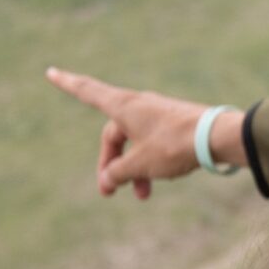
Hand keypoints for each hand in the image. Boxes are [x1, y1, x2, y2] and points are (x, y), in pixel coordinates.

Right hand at [45, 67, 246, 198]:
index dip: (68, 84)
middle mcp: (139, 105)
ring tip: (143, 196)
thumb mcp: (140, 164)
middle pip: (114, 135)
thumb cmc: (175, 146)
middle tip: (110, 192)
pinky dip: (151, 162)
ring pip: (136, 143)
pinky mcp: (175, 123)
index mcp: (124, 106)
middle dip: (112, 165)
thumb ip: (118, 172)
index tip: (51, 72)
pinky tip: (161, 180)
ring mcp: (158, 113)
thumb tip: (109, 178)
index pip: (88, 92)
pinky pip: (153, 143)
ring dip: (135, 169)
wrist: (218, 138)